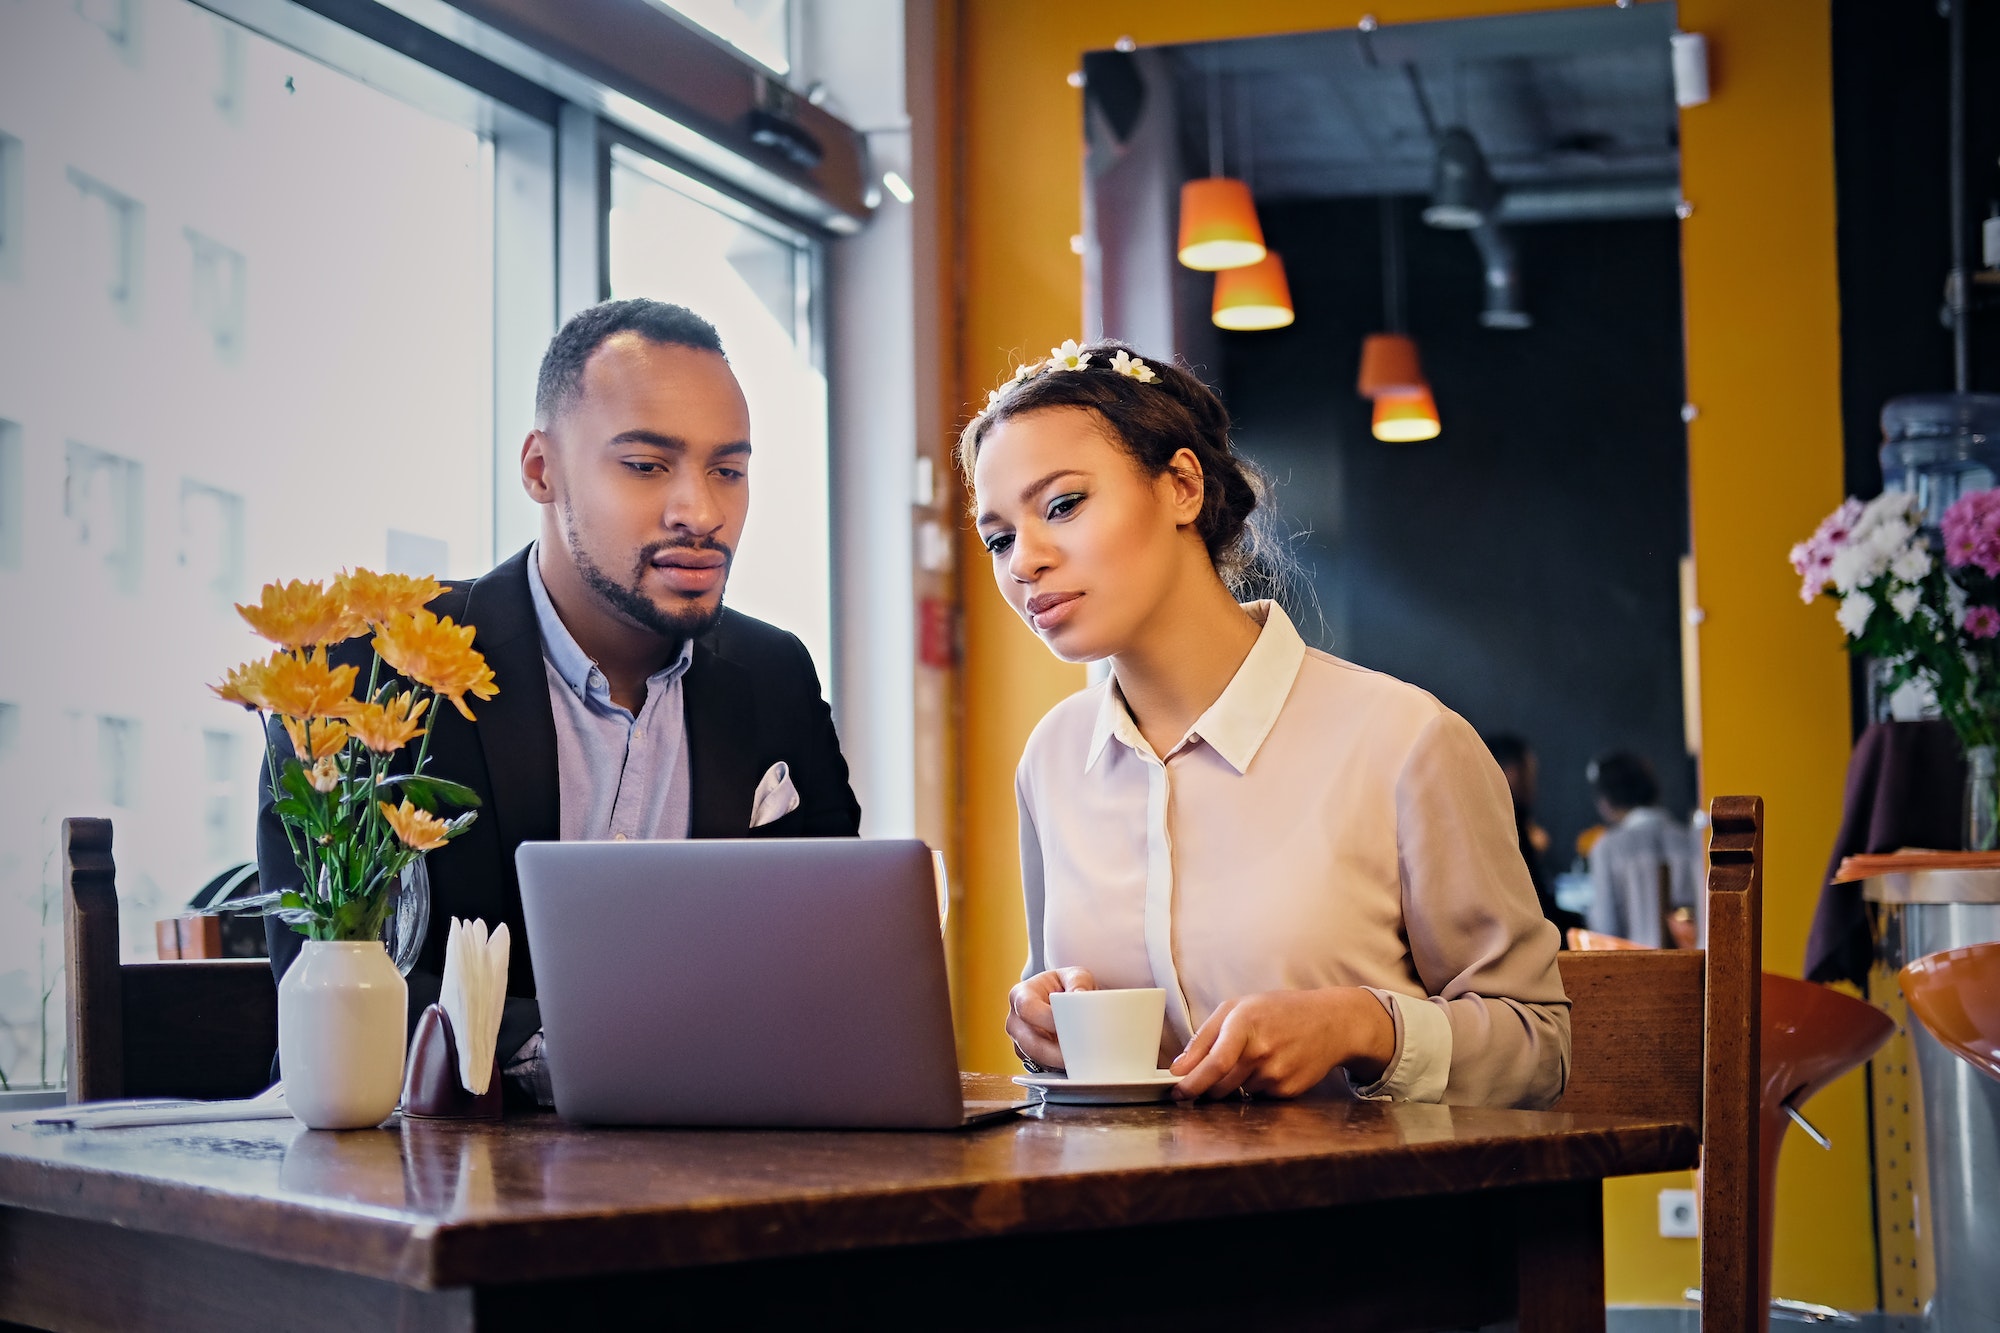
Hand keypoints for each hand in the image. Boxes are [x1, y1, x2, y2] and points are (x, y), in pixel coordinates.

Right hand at [1006, 967, 1096, 1070]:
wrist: (1061, 999)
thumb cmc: (1065, 986)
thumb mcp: (1075, 976)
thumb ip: (1079, 982)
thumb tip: (1079, 997)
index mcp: (1020, 995)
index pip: (1027, 1009)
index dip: (1047, 1019)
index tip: (1071, 1026)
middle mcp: (1015, 1020)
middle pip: (1029, 1042)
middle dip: (1054, 1052)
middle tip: (1079, 1055)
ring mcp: (1019, 1042)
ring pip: (1035, 1059)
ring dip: (1057, 1063)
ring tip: (1081, 1061)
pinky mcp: (1029, 1058)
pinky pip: (1042, 1068)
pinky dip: (1058, 1069)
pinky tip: (1074, 1065)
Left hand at [1169, 987, 1395, 1099]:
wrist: (1331, 1023)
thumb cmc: (1279, 1011)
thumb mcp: (1238, 1008)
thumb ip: (1203, 1037)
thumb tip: (1178, 1068)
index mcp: (1245, 1023)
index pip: (1214, 1063)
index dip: (1192, 1083)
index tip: (1177, 1091)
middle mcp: (1262, 1051)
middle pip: (1219, 1085)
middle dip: (1205, 1087)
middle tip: (1204, 1078)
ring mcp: (1278, 1073)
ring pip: (1236, 1092)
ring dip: (1231, 1084)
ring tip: (1250, 1059)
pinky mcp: (1289, 1091)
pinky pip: (1257, 1097)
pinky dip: (1254, 1086)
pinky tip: (1270, 1066)